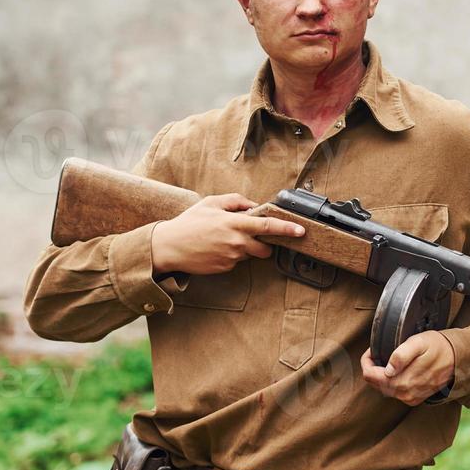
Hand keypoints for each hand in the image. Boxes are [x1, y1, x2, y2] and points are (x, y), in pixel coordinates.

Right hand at [149, 193, 304, 275]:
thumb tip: (253, 206)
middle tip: (250, 236)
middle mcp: (235, 242)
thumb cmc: (189, 223)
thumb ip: (235, 201)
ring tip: (223, 239)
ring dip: (245, 248)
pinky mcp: (225, 268)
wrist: (169, 247)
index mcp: (234, 223)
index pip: (268, 227)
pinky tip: (216, 248)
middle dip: (264, 244)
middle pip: (264, 248)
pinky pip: (236, 262)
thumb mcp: (211, 203)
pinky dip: (232, 255)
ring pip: (249, 255)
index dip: (287, 229)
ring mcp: (231, 258)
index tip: (301, 231)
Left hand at [361, 330, 454, 405]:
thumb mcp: (419, 343)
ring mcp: (410, 398)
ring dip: (380, 375)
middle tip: (378, 352)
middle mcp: (405, 394)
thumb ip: (401, 356)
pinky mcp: (415, 398)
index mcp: (403, 381)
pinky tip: (396, 370)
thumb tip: (388, 370)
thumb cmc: (438, 346)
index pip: (370, 375)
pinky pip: (394, 392)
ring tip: (386, 359)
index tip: (373, 350)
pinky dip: (390, 381)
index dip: (367, 361)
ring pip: (384, 388)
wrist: (458, 357)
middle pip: (375, 383)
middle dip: (372, 368)